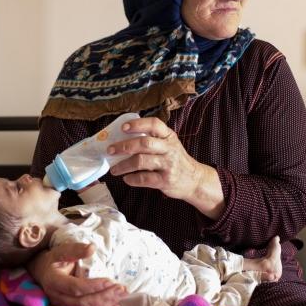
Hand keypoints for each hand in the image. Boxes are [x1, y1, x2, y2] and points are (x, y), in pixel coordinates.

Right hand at [27, 242, 126, 305]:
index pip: (76, 288)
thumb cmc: (53, 261)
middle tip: (122, 289)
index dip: (94, 286)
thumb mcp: (60, 251)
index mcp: (54, 282)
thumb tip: (92, 248)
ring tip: (121, 296)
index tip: (111, 281)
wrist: (42, 273)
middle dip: (105, 297)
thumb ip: (75, 249)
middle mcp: (57, 298)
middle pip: (83, 303)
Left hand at [107, 117, 224, 218]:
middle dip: (124, 146)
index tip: (123, 127)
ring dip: (124, 165)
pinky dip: (132, 179)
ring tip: (114, 169)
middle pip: (144, 143)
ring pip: (141, 161)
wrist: (195, 180)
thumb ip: (152, 140)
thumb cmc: (176, 160)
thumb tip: (122, 139)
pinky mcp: (166, 180)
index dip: (138, 124)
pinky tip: (126, 178)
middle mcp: (169, 149)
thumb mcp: (169, 145)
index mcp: (169, 136)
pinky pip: (145, 179)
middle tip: (110, 150)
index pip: (154, 124)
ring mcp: (168, 165)